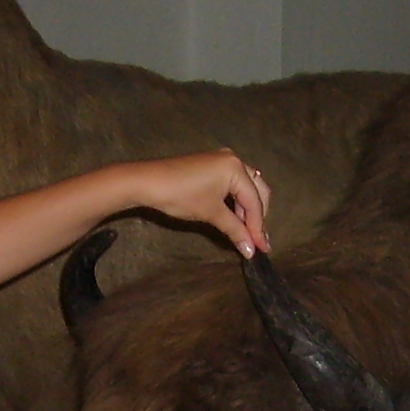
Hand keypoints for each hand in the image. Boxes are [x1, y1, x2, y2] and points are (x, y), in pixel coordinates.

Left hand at [129, 150, 272, 257]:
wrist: (147, 182)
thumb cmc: (180, 195)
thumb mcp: (211, 214)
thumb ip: (235, 230)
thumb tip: (251, 250)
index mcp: (236, 168)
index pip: (254, 202)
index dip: (258, 227)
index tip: (262, 248)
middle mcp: (234, 160)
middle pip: (257, 192)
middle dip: (257, 217)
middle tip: (257, 241)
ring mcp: (223, 161)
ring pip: (246, 188)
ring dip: (247, 211)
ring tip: (246, 233)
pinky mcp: (213, 165)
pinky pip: (234, 184)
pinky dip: (236, 202)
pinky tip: (235, 218)